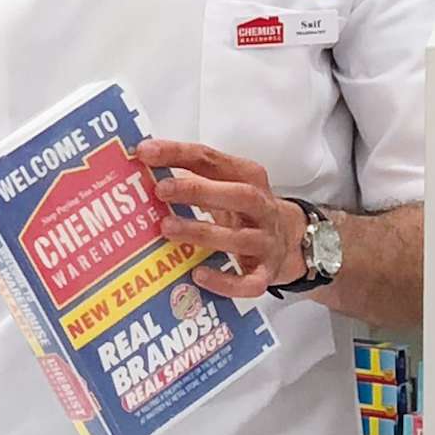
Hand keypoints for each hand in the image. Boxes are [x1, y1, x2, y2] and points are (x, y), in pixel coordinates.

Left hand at [136, 139, 309, 298]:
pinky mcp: (266, 273)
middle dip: (196, 190)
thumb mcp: (226, 185)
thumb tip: (143, 172)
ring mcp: (267, 241)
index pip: (212, 159)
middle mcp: (261, 207)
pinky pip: (249, 282)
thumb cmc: (246, 209)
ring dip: (202, 232)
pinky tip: (198, 275)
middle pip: (237, 195)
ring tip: (167, 228)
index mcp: (248, 177)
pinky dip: (224, 281)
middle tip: (160, 189)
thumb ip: (193, 178)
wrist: (291, 239)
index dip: (178, 153)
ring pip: (240, 238)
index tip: (146, 152)